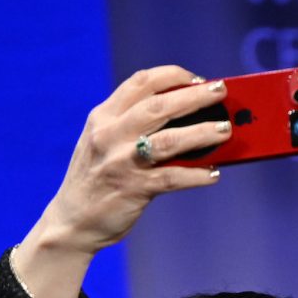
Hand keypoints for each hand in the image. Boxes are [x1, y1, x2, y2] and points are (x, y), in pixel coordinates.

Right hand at [12, 65, 232, 297]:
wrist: (71, 222)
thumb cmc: (96, 180)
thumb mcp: (103, 142)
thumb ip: (131, 125)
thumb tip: (186, 118)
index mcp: (103, 117)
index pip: (140, 83)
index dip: (172, 76)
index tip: (196, 79)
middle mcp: (110, 134)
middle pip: (159, 106)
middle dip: (194, 96)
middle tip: (221, 92)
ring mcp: (121, 162)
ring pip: (169, 140)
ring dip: (202, 133)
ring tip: (226, 130)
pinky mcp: (133, 189)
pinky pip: (172, 178)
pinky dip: (196, 175)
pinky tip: (214, 174)